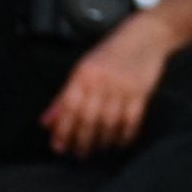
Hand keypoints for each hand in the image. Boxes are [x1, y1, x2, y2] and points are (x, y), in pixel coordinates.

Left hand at [44, 13, 174, 157]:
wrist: (145, 36)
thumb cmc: (110, 53)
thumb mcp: (83, 69)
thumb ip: (64, 96)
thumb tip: (46, 122)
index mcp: (83, 74)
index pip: (68, 108)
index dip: (62, 130)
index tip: (59, 147)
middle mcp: (101, 81)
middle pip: (88, 119)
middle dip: (81, 141)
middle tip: (79, 155)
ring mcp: (122, 87)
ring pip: (109, 122)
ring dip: (102, 140)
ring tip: (97, 150)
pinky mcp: (141, 92)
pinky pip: (131, 120)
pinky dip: (125, 135)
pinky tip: (119, 142)